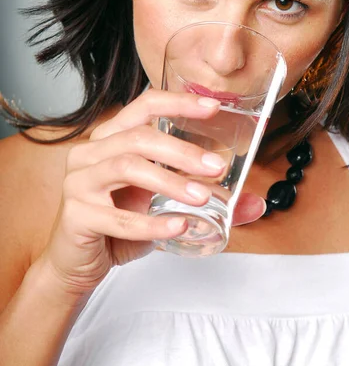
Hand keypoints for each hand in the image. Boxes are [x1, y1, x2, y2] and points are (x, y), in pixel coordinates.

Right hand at [40, 90, 265, 299]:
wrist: (77, 263)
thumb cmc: (118, 226)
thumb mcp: (162, 206)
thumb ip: (206, 202)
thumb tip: (255, 204)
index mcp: (111, 138)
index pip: (144, 105)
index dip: (178, 103)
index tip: (214, 107)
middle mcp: (91, 152)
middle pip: (139, 137)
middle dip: (182, 150)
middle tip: (217, 168)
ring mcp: (79, 182)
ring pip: (127, 168)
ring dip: (169, 181)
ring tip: (201, 197)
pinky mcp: (76, 214)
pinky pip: (117, 217)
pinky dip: (151, 223)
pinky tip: (178, 226)